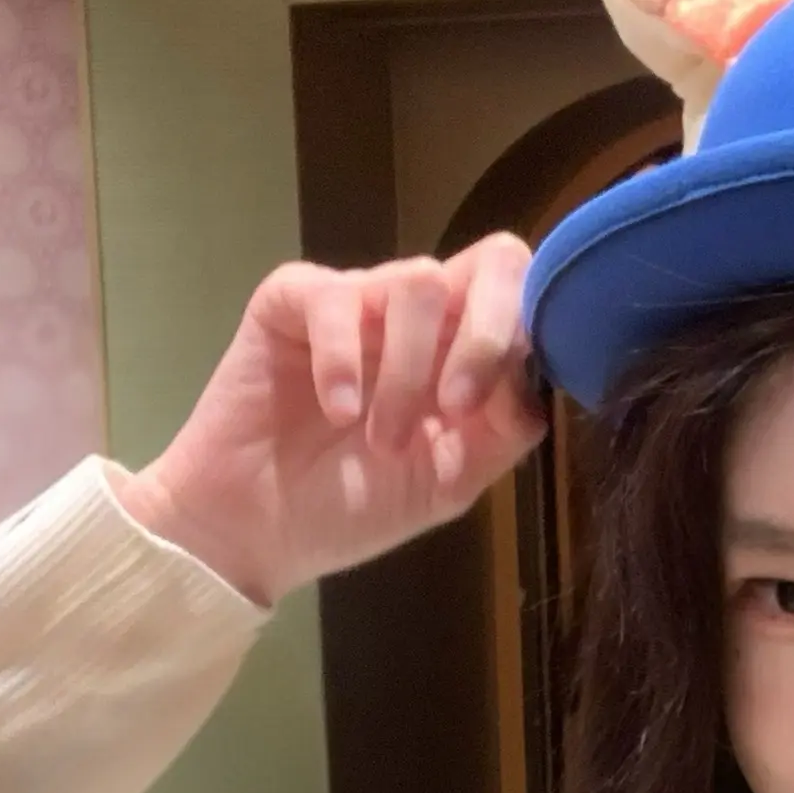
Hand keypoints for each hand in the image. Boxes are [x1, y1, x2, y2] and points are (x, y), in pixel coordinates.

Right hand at [116, 237, 542, 604]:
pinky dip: (344, 360)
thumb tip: (536, 382)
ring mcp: (360, 301)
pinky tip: (336, 411)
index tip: (495, 407)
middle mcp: (423, 317)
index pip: (525, 298)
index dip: (527, 337)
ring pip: (418, 282)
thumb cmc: (351, 507)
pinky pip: (336, 297)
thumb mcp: (447, 482)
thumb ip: (502, 432)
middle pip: (493, 260)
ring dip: (406, 373)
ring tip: (378, 438)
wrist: (257, 532)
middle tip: (456, 405)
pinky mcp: (294, 301)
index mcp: (466, 352)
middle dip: (486, 333)